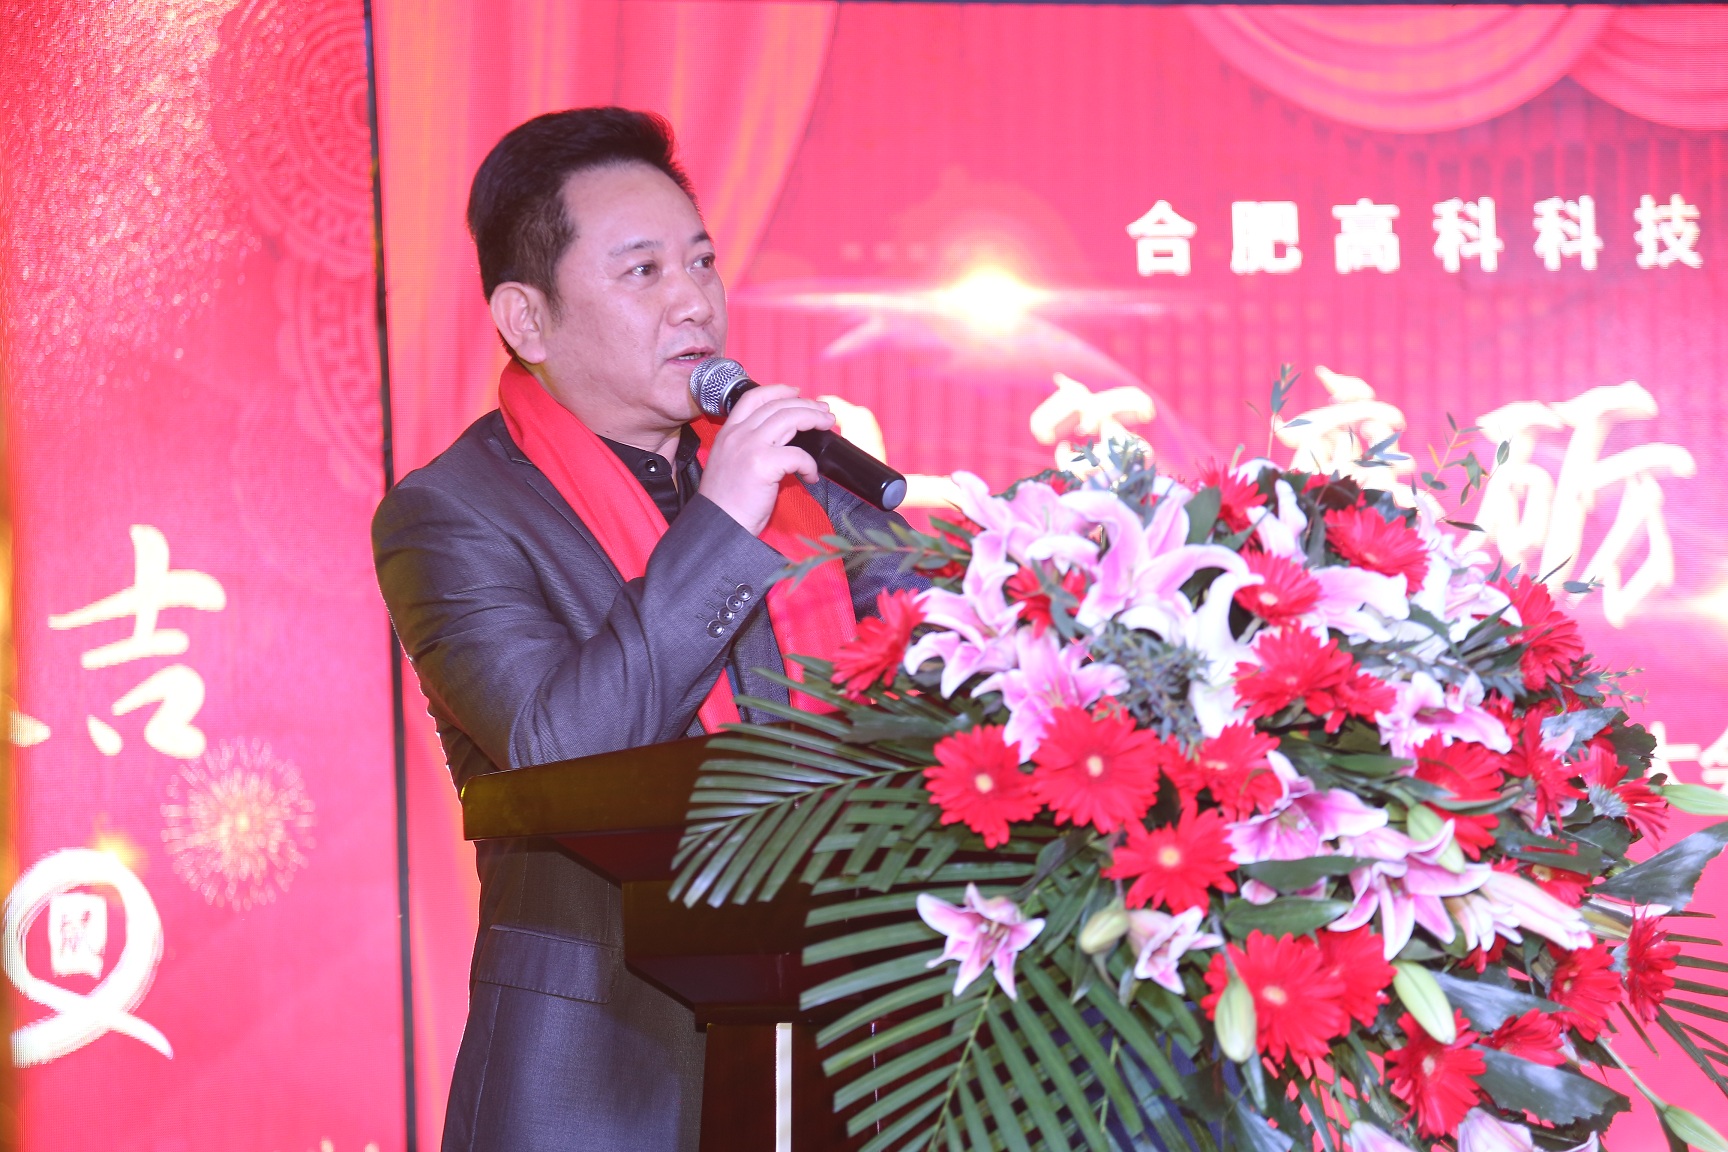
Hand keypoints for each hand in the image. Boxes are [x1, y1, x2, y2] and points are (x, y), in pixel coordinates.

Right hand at [697, 383, 833, 535]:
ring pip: (790, 418)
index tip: (797, 392)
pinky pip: (798, 454)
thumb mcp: (731, 465)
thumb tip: (785, 443)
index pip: (753, 397)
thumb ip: (751, 448)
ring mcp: (750, 446)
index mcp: (727, 433)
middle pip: (778, 405)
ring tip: (828, 425)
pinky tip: (811, 476)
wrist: (718, 527)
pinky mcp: (762, 464)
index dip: (778, 390)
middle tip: (824, 412)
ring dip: (814, 419)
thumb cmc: (727, 504)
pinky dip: (811, 464)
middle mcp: (737, 434)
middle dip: (806, 404)